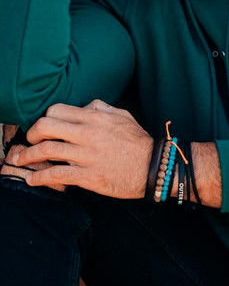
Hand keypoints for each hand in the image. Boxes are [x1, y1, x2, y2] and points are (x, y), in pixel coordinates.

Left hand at [10, 100, 153, 197]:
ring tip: (20, 160)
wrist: (152, 167)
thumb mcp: (123, 115)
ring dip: (27, 156)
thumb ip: (101, 107)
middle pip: (45, 127)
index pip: (56, 110)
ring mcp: (86, 156)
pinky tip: (32, 180)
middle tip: (28, 141)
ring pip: (46, 150)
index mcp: (94, 117)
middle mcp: (87, 134)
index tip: (42, 127)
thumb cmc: (138, 141)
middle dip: (31, 133)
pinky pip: (56, 175)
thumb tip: (85, 105)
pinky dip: (39, 177)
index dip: (45, 117)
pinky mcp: (88, 176)